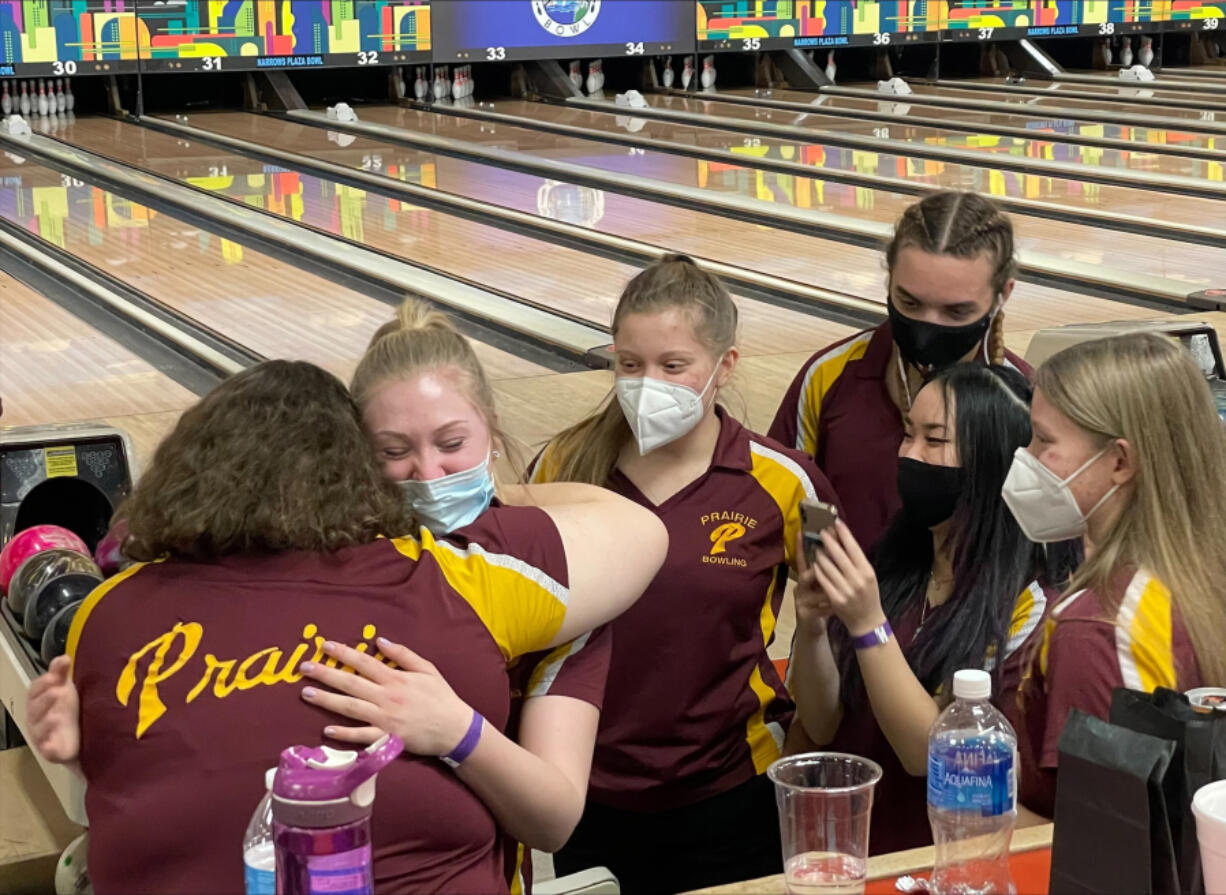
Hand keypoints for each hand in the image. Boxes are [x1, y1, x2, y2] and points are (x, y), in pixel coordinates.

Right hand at [26, 656, 79, 762]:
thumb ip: (60, 673)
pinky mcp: (52, 750)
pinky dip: (48, 748)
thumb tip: (64, 657)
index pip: (34, 691)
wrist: (79, 736)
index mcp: (38, 701)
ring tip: (57, 716)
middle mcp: (36, 718)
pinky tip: (50, 745)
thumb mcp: (64, 688)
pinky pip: (47, 750)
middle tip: (58, 692)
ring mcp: (42, 735)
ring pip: (39, 729)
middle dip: (45, 700)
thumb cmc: (66, 708)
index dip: (42, 684)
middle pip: (36, 709)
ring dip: (46, 722)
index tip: (53, 677)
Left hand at [300, 638, 473, 755]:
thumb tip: (379, 641)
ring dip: (327, 700)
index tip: (325, 646)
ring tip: (306, 694)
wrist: (454, 728)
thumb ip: (403, 654)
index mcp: (396, 678)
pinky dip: (344, 733)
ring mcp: (385, 719)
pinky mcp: (387, 738)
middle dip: (326, 674)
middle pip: (351, 683)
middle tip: (304, 668)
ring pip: (350, 707)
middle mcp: (387, 697)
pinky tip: (326, 729)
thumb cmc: (441, 697)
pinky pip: (362, 736)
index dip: (343, 653)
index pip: (364, 662)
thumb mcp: (427, 669)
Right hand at [793, 532, 832, 635]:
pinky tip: (836, 610)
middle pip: (806, 573)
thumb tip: (836, 545)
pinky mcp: (804, 614)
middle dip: (819, 566)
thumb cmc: (822, 601)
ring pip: (814, 592)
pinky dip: (828, 609)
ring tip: (840, 591)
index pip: (802, 559)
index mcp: (805, 577)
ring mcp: (800, 600)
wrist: (814, 626)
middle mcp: (800, 586)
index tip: (802, 532)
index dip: (800, 546)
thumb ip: (827, 569)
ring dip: (827, 592)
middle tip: (829, 560)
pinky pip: (818, 610)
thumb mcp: (824, 584)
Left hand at [809, 520, 885, 636]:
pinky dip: (818, 569)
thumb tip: (844, 539)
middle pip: (839, 555)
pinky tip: (815, 563)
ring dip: (820, 554)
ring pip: (828, 566)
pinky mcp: (835, 599)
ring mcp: (846, 590)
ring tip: (817, 546)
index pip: (854, 548)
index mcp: (867, 571)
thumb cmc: (868, 595)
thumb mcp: (868, 577)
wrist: (867, 622)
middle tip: (821, 531)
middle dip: (828, 540)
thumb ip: (857, 561)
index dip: (844, 534)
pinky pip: (823, 580)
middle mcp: (857, 579)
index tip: (836, 522)